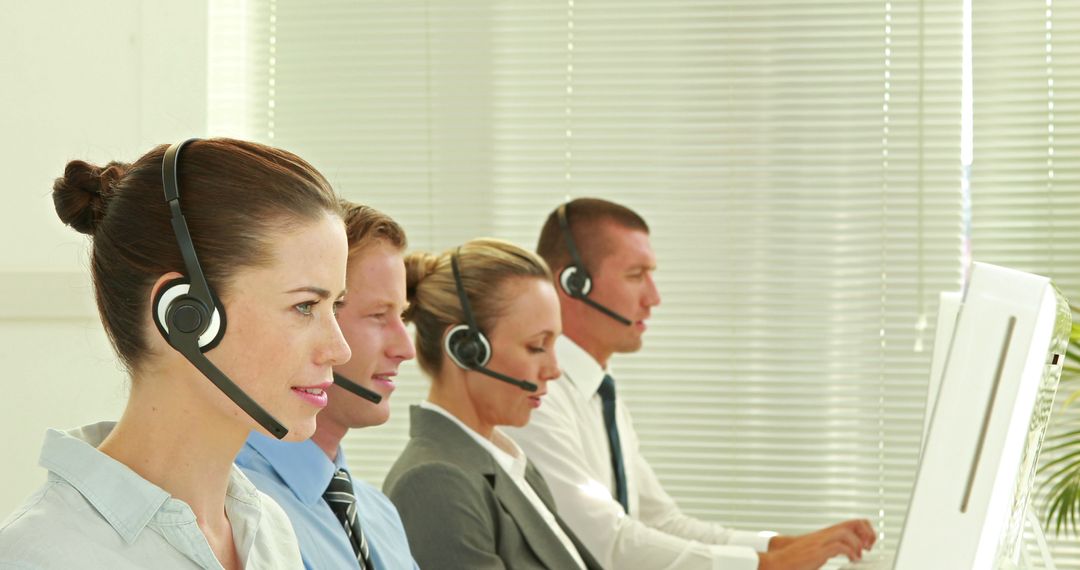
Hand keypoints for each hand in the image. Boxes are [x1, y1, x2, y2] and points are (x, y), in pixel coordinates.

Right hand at [760, 519, 876, 569]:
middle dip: (867, 533)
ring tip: (859, 555)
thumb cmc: (795, 559)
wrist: (778, 561)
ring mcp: (821, 541)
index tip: (868, 543)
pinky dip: (850, 552)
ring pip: (847, 532)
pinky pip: (839, 546)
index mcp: (826, 533)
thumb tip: (840, 552)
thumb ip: (828, 548)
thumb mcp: (817, 551)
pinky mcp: (817, 551)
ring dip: (858, 544)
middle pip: (854, 522)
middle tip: (869, 546)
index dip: (865, 530)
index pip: (852, 522)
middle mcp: (825, 534)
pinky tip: (852, 560)